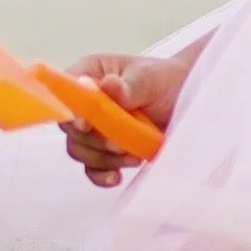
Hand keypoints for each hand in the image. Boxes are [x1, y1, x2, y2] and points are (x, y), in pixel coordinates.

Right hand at [59, 50, 188, 184]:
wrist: (186, 100)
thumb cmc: (165, 80)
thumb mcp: (150, 78)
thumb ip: (128, 86)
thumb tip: (107, 86)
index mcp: (89, 74)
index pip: (64, 92)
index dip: (69, 110)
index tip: (86, 125)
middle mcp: (85, 102)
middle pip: (69, 127)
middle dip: (94, 140)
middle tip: (121, 145)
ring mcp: (93, 128)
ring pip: (79, 149)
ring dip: (103, 158)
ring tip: (133, 157)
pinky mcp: (104, 150)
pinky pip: (91, 167)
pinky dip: (101, 175)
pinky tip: (117, 177)